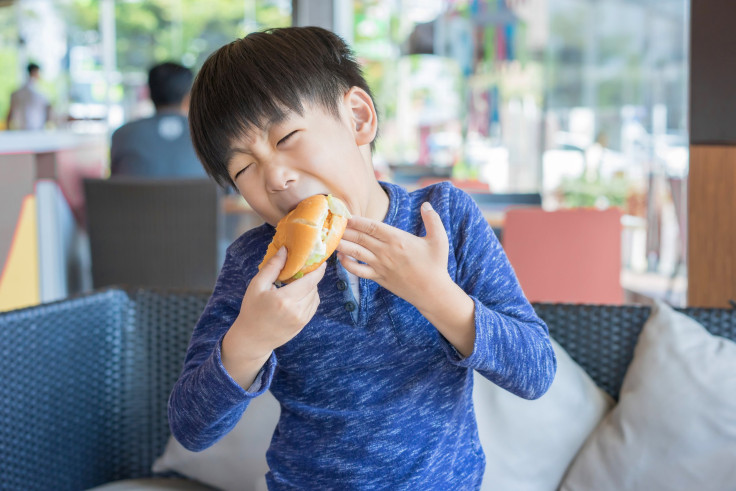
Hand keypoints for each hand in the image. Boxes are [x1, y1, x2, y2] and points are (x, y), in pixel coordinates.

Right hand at [222, 247, 325, 384]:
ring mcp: (301, 319)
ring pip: (316, 296)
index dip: (318, 269)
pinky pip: (313, 306)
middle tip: (303, 269)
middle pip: (314, 287)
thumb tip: (285, 250)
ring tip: (298, 283)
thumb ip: (273, 267)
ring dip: (311, 287)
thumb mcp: (257, 286)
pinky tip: (298, 294)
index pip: (311, 280)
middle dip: (311, 276)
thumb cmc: (252, 310)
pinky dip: (310, 297)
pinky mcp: (303, 324)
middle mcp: (296, 310)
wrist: (252, 338)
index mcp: (285, 299)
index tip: (320, 260)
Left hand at [336, 202, 450, 309]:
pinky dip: (347, 264)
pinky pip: (358, 271)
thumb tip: (426, 204)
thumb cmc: (436, 264)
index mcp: (397, 239)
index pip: (372, 226)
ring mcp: (380, 265)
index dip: (357, 220)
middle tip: (332, 222)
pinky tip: (341, 257)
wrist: (432, 291)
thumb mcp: (439, 239)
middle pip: (360, 237)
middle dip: (345, 229)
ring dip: (343, 244)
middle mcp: (385, 251)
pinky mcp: (378, 278)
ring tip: (331, 237)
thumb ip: (432, 220)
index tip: (346, 215)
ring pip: (356, 252)